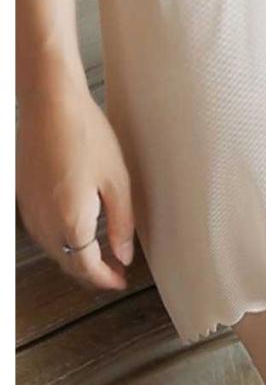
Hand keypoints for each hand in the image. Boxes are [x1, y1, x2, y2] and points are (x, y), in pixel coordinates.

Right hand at [16, 76, 134, 290]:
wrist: (49, 104)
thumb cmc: (85, 134)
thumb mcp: (116, 180)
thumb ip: (121, 222)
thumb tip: (124, 255)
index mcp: (71, 222)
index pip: (87, 268)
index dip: (106, 280)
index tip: (120, 281)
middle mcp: (44, 224)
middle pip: (67, 264)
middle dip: (91, 273)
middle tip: (114, 270)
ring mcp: (29, 211)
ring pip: (52, 250)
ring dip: (74, 258)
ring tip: (99, 252)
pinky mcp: (22, 197)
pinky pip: (42, 232)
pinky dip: (60, 240)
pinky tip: (75, 229)